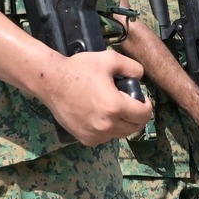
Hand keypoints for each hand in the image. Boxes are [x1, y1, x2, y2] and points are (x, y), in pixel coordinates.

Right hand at [35, 49, 149, 144]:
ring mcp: (96, 135)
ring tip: (112, 107)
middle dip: (136, 115)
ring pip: (121, 133)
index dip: (146, 105)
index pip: (144, 114)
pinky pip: (106, 137)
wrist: (51, 82)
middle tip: (128, 102)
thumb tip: (140, 79)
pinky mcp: (87, 139)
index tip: (141, 98)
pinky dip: (108, 128)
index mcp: (115, 106)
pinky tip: (99, 115)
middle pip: (135, 127)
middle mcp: (107, 125)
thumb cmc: (79, 69)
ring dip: (123, 122)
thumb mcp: (109, 59)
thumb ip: (131, 67)